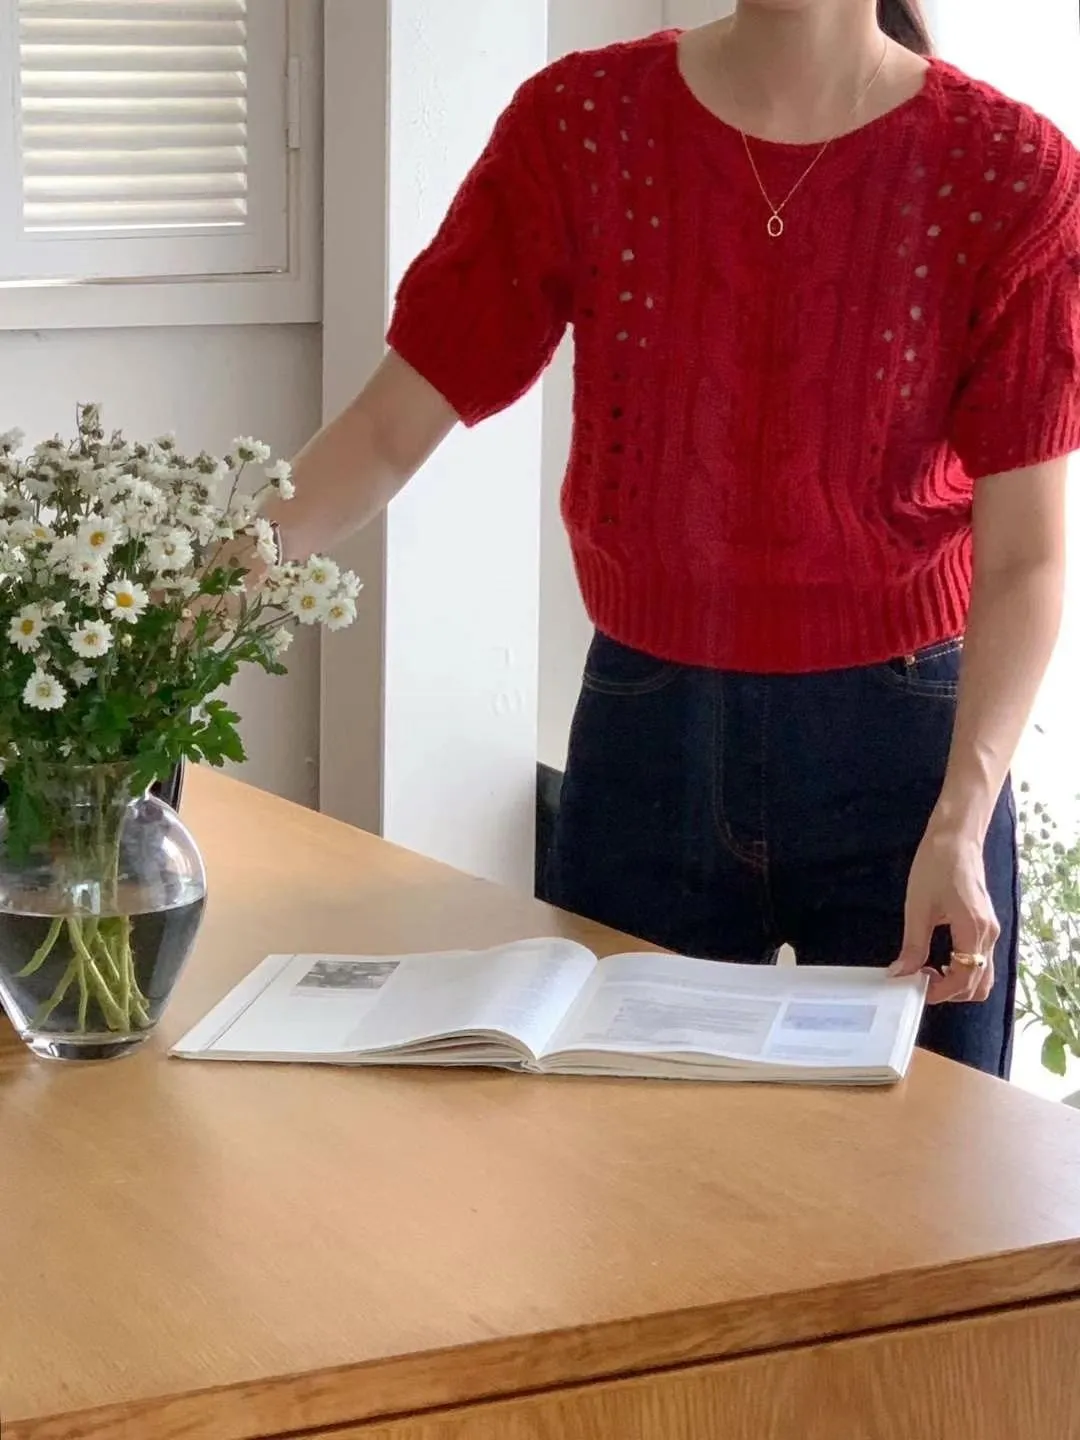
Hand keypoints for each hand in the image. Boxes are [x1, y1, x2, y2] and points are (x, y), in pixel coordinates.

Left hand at [888, 824, 998, 1004]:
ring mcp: (992, 930)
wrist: (956, 838)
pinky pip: (982, 960)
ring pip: (984, 974)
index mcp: (974, 930)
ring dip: (960, 983)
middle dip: (951, 992)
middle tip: (921, 983)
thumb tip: (900, 974)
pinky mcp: (987, 925)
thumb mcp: (918, 908)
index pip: (966, 978)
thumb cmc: (936, 866)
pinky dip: (965, 970)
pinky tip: (941, 962)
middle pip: (979, 984)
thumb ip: (913, 945)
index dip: (941, 992)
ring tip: (929, 973)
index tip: (916, 990)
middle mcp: (990, 935)